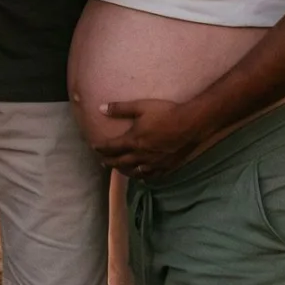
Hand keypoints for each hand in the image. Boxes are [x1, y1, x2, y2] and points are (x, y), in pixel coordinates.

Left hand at [94, 97, 208, 179]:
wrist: (191, 124)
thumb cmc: (165, 113)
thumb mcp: (141, 106)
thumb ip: (120, 109)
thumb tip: (100, 109)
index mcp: (133, 141)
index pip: (112, 147)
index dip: (101, 148)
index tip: (94, 147)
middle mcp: (141, 155)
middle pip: (120, 162)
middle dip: (109, 162)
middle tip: (102, 162)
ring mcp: (154, 163)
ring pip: (135, 171)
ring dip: (124, 171)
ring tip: (119, 170)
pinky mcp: (166, 167)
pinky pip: (151, 176)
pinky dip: (143, 177)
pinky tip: (142, 177)